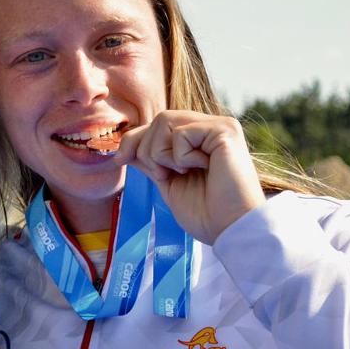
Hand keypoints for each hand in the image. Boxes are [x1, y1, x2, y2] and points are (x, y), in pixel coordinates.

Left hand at [116, 110, 264, 243]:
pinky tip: (202, 168)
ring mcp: (219, 126)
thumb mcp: (169, 183)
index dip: (134, 140)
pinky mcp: (225, 130)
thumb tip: (126, 148)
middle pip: (157, 120)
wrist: (231, 229)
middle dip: (148, 151)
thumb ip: (152, 162)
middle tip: (165, 175)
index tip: (119, 160)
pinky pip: (181, 132)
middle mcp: (210, 128)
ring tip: (184, 172)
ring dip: (162, 154)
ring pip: (164, 121)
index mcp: (199, 140)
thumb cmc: (207, 213)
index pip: (157, 125)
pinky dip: (181, 156)